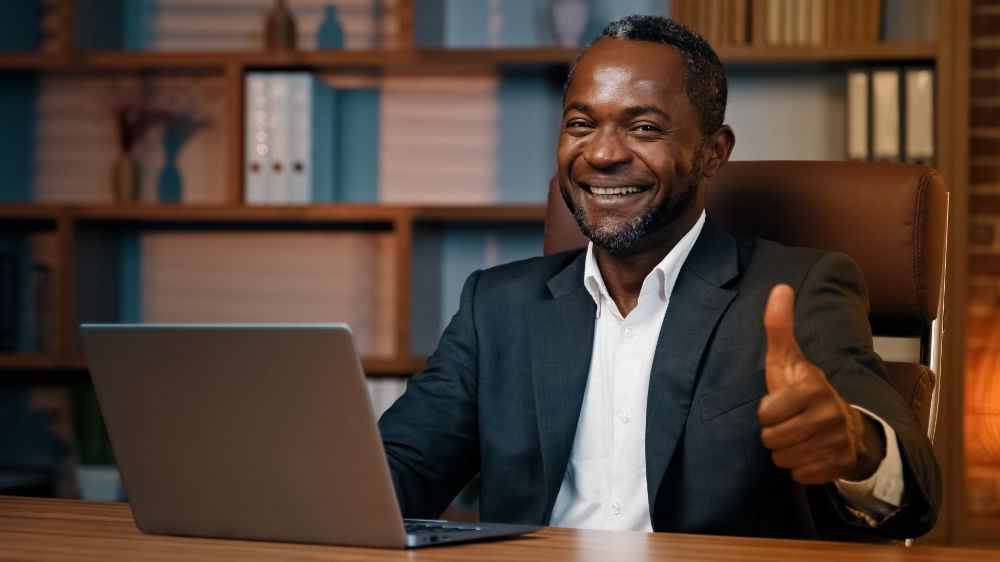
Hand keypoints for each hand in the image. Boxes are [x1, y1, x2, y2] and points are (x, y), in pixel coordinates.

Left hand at [758, 284, 884, 483]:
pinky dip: (800, 468)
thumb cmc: (803, 390)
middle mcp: (830, 414)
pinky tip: (811, 452)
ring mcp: (838, 441)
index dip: (765, 411)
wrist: (843, 425)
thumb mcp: (786, 359)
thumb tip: (780, 287)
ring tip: (798, 436)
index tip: (779, 404)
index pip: (765, 413)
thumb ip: (778, 327)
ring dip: (785, 451)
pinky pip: (801, 475)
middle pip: (772, 439)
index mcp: (813, 387)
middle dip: (774, 433)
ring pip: (784, 458)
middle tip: (789, 422)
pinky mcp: (841, 465)